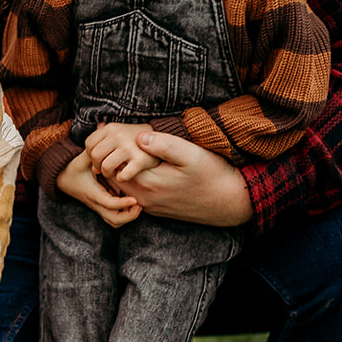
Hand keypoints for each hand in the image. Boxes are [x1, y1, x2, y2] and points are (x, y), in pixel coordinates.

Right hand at [55, 150, 141, 228]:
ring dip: (127, 217)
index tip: (135, 199)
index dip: (123, 204)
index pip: (109, 204)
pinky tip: (130, 203)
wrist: (61, 178)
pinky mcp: (100, 206)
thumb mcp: (82, 159)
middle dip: (129, 216)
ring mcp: (98, 207)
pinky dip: (124, 215)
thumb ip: (94, 153)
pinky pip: (113, 218)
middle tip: (139, 203)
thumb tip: (106, 142)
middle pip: (114, 220)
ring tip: (137, 205)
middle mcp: (95, 203)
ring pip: (114, 222)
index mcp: (92, 193)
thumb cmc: (72, 167)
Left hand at [85, 121, 159, 182]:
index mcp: (112, 128)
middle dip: (98, 166)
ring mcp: (129, 147)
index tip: (102, 158)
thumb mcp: (121, 133)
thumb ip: (105, 141)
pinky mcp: (140, 160)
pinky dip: (122, 178)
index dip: (92, 155)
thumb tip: (91, 161)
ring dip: (109, 174)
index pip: (89, 144)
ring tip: (116, 172)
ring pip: (106, 167)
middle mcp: (118, 135)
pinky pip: (122, 175)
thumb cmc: (138, 142)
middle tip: (108, 168)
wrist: (166, 142)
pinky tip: (127, 174)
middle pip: (94, 156)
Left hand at [123, 131, 253, 225]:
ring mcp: (151, 206)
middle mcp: (145, 199)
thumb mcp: (191, 154)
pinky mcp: (158, 209)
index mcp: (149, 183)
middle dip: (111, 158)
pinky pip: (134, 194)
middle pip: (114, 177)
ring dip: (119, 169)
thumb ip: (164, 145)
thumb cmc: (213, 175)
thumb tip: (139, 136)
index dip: (112, 146)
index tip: (112, 131)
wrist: (231, 201)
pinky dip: (130, 180)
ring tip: (123, 150)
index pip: (114, 165)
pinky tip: (138, 166)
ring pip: (122, 187)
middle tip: (112, 139)